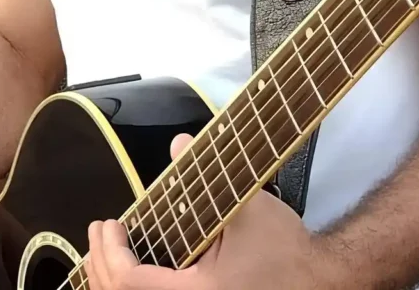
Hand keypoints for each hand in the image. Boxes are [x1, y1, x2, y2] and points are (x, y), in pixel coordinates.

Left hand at [84, 136, 345, 289]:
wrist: (319, 281)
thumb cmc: (285, 251)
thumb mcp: (246, 209)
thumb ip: (206, 182)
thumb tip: (179, 143)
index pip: (130, 285)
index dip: (109, 253)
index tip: (109, 223)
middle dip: (101, 267)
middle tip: (99, 233)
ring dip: (112, 282)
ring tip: (106, 254)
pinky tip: (131, 275)